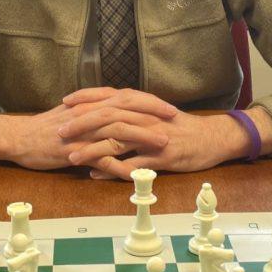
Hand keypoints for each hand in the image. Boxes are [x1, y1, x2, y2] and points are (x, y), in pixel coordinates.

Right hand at [0, 99, 170, 170]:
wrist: (18, 138)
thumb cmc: (46, 129)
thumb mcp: (73, 115)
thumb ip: (94, 112)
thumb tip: (115, 113)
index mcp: (90, 105)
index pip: (125, 98)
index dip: (149, 102)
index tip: (169, 107)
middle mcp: (89, 115)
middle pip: (127, 110)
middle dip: (153, 115)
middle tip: (175, 120)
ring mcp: (82, 133)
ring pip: (117, 131)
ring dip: (143, 137)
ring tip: (164, 144)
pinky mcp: (74, 151)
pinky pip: (100, 159)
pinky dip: (119, 166)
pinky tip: (135, 173)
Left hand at [59, 88, 254, 178]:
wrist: (212, 138)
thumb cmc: (180, 127)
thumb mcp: (154, 114)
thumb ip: (130, 113)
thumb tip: (105, 116)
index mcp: (142, 105)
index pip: (109, 96)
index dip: (85, 98)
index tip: (64, 103)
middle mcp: (145, 117)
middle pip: (108, 116)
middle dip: (81, 124)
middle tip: (59, 131)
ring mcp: (153, 137)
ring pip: (117, 140)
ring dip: (92, 149)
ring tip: (71, 157)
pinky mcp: (162, 157)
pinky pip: (134, 164)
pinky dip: (113, 170)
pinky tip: (96, 175)